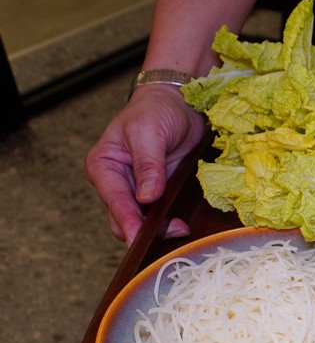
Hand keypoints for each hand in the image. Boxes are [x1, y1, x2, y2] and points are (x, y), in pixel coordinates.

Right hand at [84, 84, 206, 244]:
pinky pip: (158, 216)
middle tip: (169, 236)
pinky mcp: (156, 194)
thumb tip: (146, 197)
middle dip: (143, 231)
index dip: (126, 221)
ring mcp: (135, 190)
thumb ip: (147, 165)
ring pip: (140, 222)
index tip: (138, 238)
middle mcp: (114, 182)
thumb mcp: (149, 132)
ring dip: (158, 230)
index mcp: (103, 166)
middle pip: (123, 218)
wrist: (177, 104)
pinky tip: (183, 226)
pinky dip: (168, 223)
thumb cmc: (157, 110)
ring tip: (180, 230)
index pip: (113, 200)